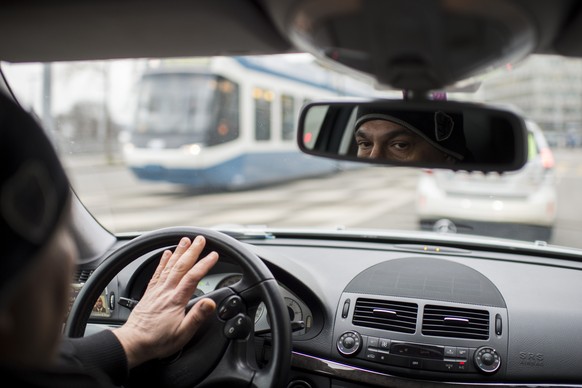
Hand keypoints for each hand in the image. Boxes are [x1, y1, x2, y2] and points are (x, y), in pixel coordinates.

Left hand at [112, 235, 218, 367]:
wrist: (133, 343)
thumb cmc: (157, 341)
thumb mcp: (182, 334)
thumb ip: (197, 317)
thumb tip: (210, 303)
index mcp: (176, 301)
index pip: (193, 277)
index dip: (204, 264)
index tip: (213, 255)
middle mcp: (166, 292)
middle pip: (181, 266)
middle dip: (192, 251)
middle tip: (200, 239)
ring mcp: (157, 291)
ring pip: (169, 266)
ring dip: (179, 252)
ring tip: (185, 240)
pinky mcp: (150, 293)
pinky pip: (157, 272)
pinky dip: (163, 261)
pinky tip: (166, 254)